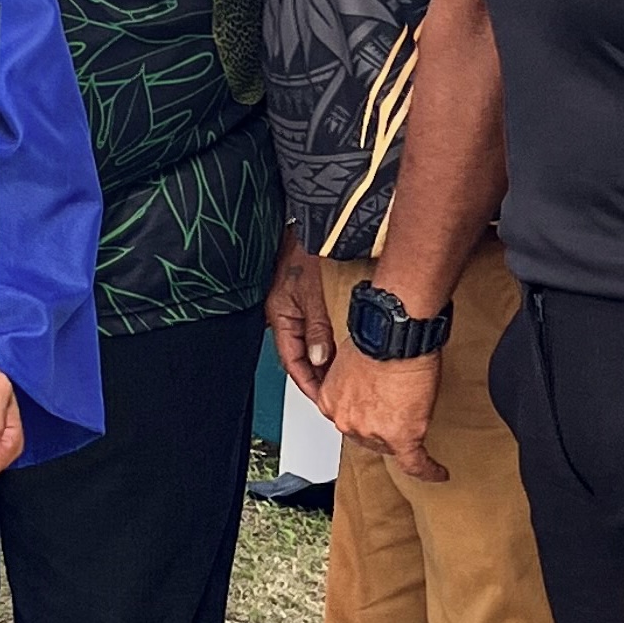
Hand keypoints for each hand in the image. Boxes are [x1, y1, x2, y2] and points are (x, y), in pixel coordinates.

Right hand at [268, 236, 333, 399]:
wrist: (307, 223)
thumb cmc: (300, 250)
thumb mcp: (309, 292)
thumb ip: (315, 327)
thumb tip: (321, 359)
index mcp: (279, 318)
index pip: (292, 363)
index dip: (308, 384)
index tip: (323, 399)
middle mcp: (284, 317)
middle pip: (300, 358)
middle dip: (318, 378)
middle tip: (337, 395)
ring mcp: (294, 309)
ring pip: (309, 345)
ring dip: (324, 362)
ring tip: (344, 378)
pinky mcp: (305, 300)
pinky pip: (315, 330)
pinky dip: (327, 343)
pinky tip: (343, 349)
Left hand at [319, 344, 445, 480]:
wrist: (394, 332)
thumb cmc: (378, 334)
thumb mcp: (351, 357)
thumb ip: (354, 379)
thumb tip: (368, 381)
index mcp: (330, 399)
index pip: (349, 419)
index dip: (365, 416)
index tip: (374, 419)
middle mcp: (346, 419)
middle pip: (367, 436)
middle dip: (382, 425)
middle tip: (400, 410)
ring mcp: (371, 430)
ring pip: (389, 446)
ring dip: (402, 436)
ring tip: (418, 420)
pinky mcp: (400, 436)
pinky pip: (415, 462)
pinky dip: (427, 470)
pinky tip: (438, 473)